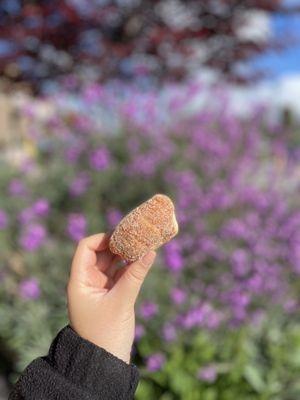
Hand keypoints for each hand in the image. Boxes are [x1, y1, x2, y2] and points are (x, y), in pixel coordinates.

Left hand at [67, 233, 155, 363]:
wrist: (105, 363)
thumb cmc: (106, 335)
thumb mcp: (121, 302)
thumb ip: (135, 275)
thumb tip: (150, 252)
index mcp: (80, 281)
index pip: (85, 249)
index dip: (102, 239)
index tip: (122, 236)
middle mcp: (87, 281)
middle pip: (100, 253)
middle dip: (118, 244)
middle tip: (138, 236)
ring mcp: (99, 288)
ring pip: (111, 263)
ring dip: (126, 254)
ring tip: (143, 246)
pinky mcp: (110, 295)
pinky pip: (119, 274)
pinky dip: (129, 266)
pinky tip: (142, 260)